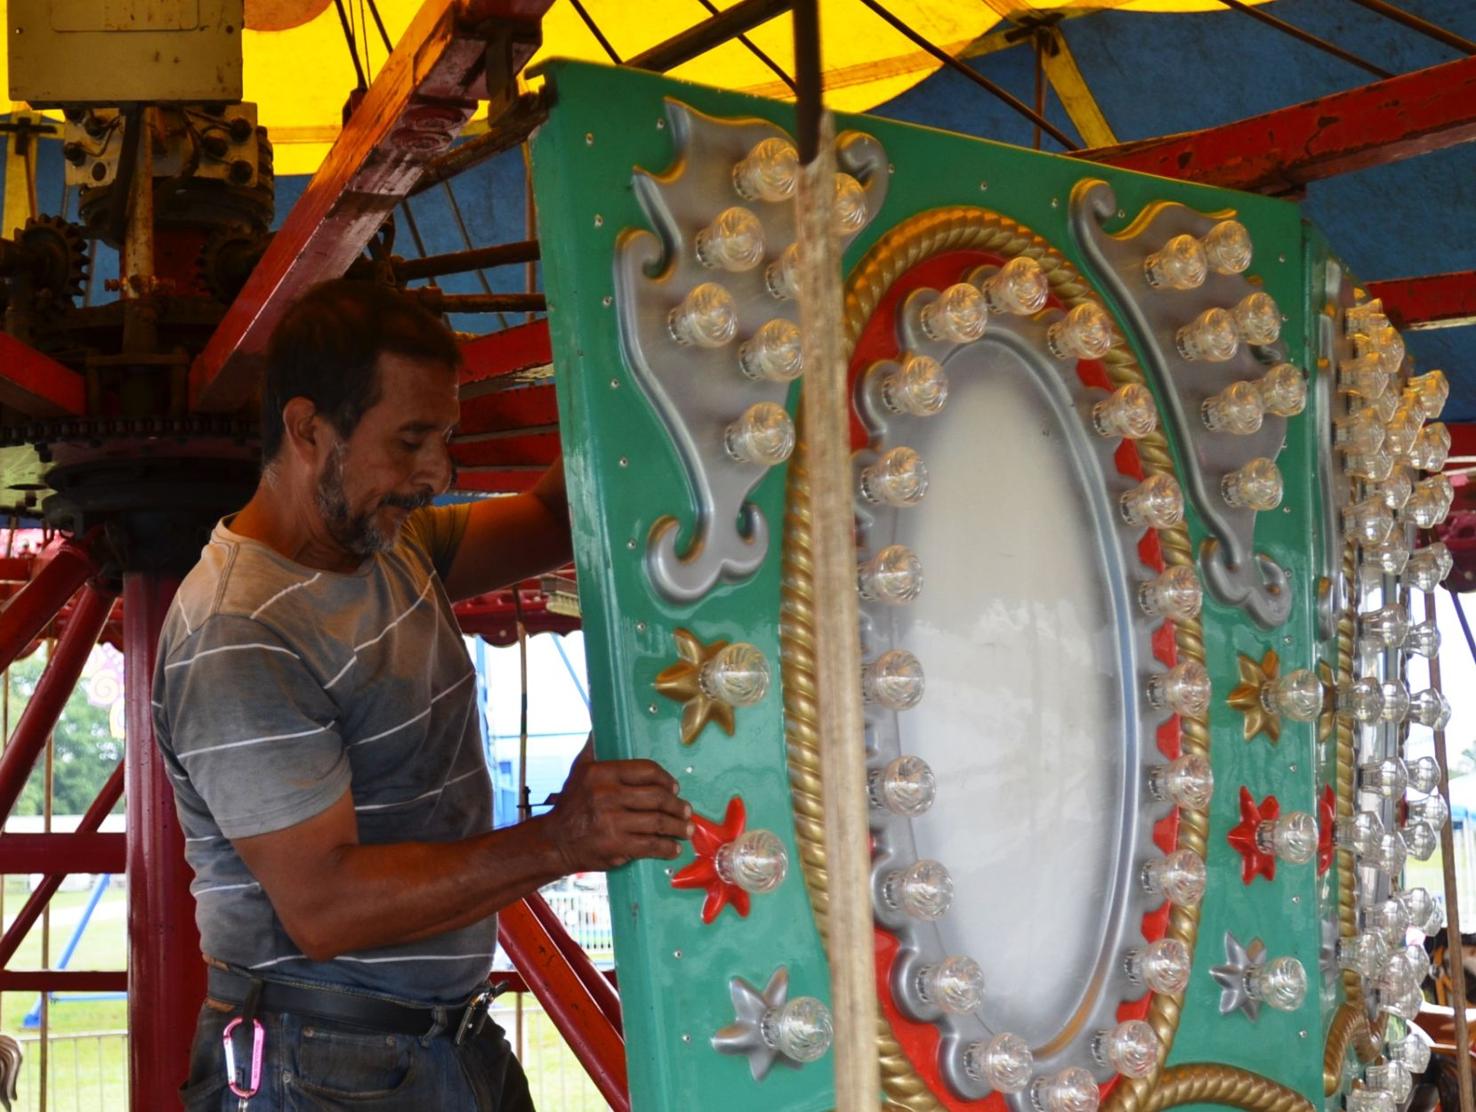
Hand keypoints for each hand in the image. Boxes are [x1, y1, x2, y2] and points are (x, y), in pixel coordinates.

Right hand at [545, 756, 690, 872]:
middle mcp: (607, 796)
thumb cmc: (571, 804)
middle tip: (687, 811)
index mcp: (602, 773)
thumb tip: (601, 725)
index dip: (666, 779)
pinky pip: (649, 845)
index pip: (646, 770)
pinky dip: (666, 848)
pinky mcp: (616, 846)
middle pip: (657, 797)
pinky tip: (674, 848)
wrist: (555, 841)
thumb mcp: (579, 769)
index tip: (675, 788)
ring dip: (678, 827)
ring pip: (657, 822)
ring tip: (687, 830)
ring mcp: (612, 822)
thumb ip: (594, 748)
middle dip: (678, 805)